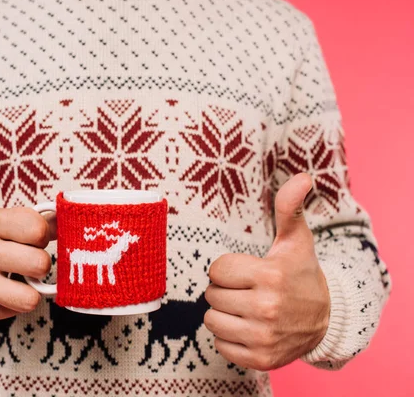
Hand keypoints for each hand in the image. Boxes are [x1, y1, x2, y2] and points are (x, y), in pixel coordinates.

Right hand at [0, 207, 55, 322]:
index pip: (37, 229)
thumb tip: (65, 221)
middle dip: (41, 266)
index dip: (43, 236)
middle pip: (39, 264)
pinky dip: (13, 303)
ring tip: (20, 283)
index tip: (34, 240)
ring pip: (30, 298)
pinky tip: (0, 293)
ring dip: (31, 292)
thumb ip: (32, 221)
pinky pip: (15, 311)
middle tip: (29, 264)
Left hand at [204, 173, 329, 370]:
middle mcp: (267, 309)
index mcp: (270, 276)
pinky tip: (249, 328)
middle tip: (248, 290)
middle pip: (211, 295)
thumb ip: (290, 207)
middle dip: (225, 290)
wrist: (325, 319)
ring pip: (212, 320)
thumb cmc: (301, 273)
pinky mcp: (261, 360)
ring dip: (224, 314)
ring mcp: (264, 337)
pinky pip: (220, 346)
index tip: (247, 271)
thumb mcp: (296, 239)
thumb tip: (303, 177)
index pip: (216, 270)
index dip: (228, 269)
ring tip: (246, 309)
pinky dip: (229, 338)